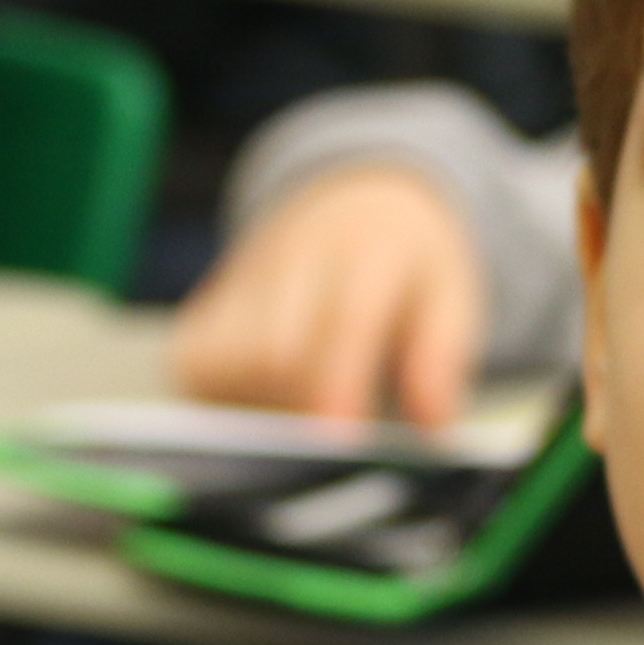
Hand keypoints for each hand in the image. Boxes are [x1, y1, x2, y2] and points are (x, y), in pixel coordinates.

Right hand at [168, 162, 487, 425]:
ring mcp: (238, 280)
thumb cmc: (406, 264)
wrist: (354, 201)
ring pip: (223, 362)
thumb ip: (441, 357)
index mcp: (365, 249)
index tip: (339, 442)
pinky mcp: (203, 308)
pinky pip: (192, 367)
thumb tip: (434, 426)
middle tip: (334, 438)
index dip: (338, 384)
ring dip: (256, 404)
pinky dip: (220, 397)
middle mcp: (291, 256)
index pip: (344, 319)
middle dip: (299, 407)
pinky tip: (261, 400)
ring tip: (301, 410)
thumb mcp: (450, 293)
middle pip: (272, 351)